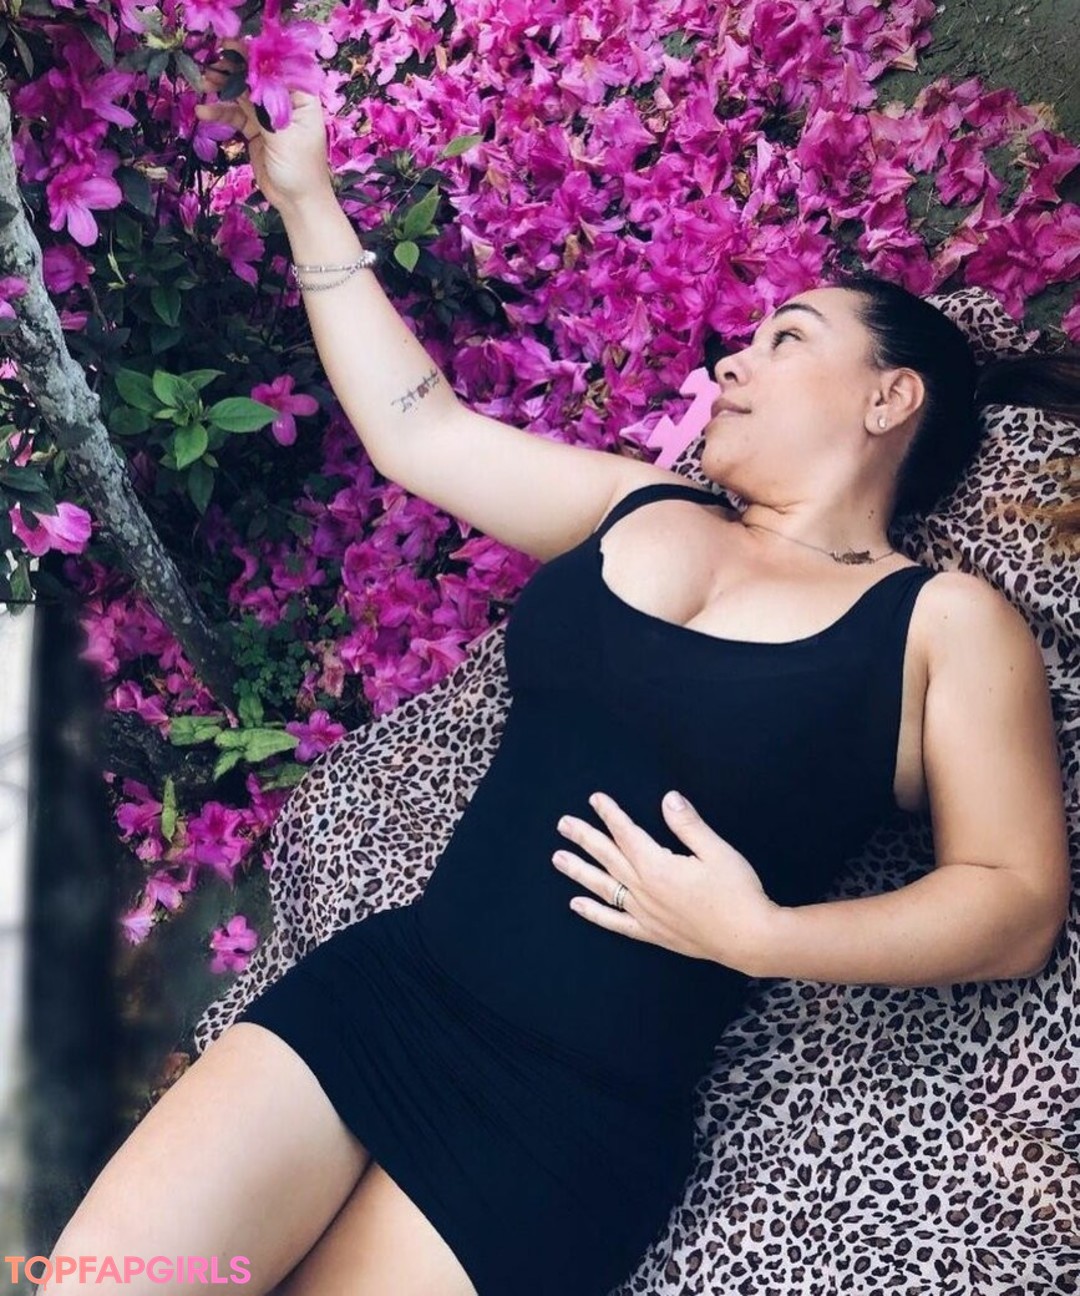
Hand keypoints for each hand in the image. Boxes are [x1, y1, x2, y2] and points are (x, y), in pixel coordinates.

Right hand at [194, 41, 333, 210]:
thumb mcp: (283, 135)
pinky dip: (220, 112)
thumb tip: (246, 76)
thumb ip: (263, 106)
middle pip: (256, 77)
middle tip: (210, 62)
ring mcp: (268, 116)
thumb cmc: (300, 169)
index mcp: (301, 97)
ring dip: (223, 88)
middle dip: (233, 69)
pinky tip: (203, 111)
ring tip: (203, 82)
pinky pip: (235, 115)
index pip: (276, 67)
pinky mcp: (256, 130)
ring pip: (242, 94)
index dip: (253, 55)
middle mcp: (285, 102)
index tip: (230, 45)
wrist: (297, 202)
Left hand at [552, 790, 780, 974]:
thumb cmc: (737, 892)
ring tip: (559, 859)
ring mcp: (645, 913)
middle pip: (607, 858)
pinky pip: (615, 922)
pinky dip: (594, 913)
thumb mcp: (717, 851)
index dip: (610, 814)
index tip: (595, 799)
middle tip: (563, 824)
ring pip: (604, 887)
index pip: (626, 834)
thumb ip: (688, 825)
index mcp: (658, 867)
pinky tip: (577, 905)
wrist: (749, 939)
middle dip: (585, 838)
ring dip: (579, 871)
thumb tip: (668, 798)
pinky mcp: (652, 933)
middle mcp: (644, 890)